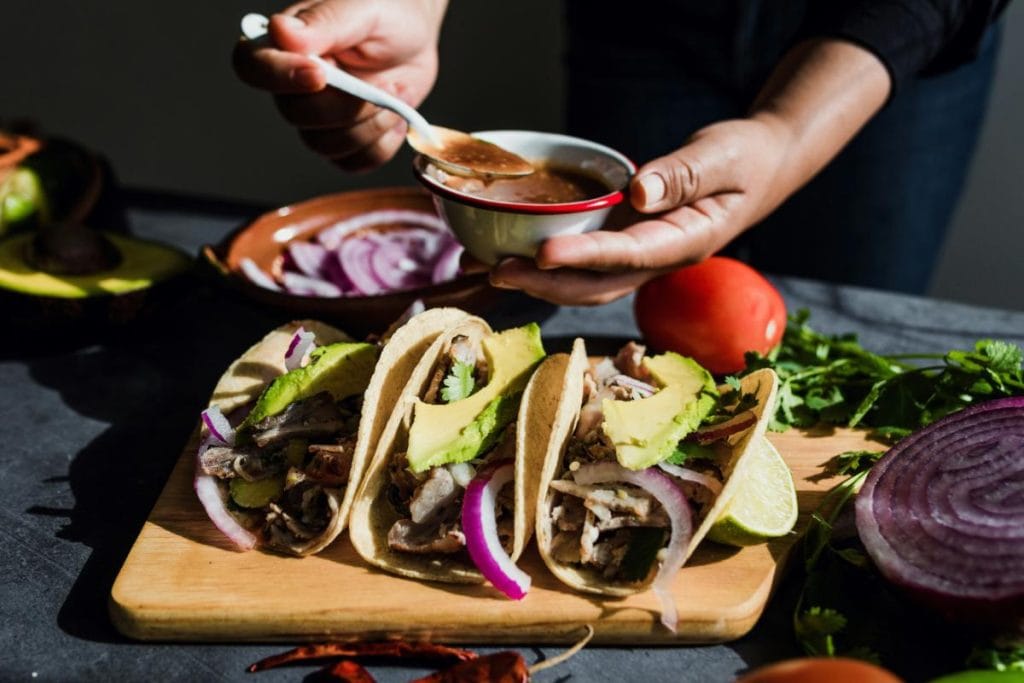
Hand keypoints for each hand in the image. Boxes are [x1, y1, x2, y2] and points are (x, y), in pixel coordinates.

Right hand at [233, 0, 445, 170]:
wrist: (417, 38)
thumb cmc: (386, 12)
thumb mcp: (362, 7)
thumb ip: (325, 21)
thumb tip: (281, 31)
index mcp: (284, 45)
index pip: (252, 67)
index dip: (279, 78)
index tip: (321, 75)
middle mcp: (293, 85)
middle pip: (296, 115)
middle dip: (347, 106)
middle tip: (387, 83)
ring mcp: (318, 118)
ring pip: (324, 145)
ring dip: (369, 126)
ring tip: (396, 93)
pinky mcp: (344, 140)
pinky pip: (351, 162)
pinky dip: (380, 145)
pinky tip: (395, 117)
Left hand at [489, 38, 888, 305]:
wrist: (761, 168)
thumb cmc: (745, 158)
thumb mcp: (723, 155)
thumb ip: (684, 174)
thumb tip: (639, 193)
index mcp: (687, 241)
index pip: (630, 255)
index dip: (585, 257)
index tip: (543, 253)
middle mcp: (661, 260)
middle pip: (599, 284)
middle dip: (546, 284)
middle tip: (496, 271)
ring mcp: (643, 258)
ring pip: (588, 283)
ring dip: (540, 282)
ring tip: (489, 269)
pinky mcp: (629, 247)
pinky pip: (586, 265)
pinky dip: (548, 266)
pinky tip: (512, 253)